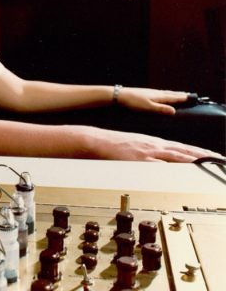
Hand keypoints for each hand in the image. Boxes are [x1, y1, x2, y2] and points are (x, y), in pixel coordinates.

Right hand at [86, 127, 218, 161]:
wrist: (98, 140)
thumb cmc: (115, 144)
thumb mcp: (138, 145)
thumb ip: (152, 152)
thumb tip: (164, 161)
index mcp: (156, 143)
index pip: (185, 148)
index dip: (202, 153)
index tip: (216, 157)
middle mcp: (156, 146)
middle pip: (186, 151)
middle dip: (205, 156)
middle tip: (222, 160)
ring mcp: (149, 152)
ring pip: (178, 156)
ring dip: (196, 160)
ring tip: (211, 164)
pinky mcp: (140, 159)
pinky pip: (160, 165)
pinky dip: (173, 168)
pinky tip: (183, 171)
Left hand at [116, 87, 187, 114]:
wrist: (119, 95)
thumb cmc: (133, 102)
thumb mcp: (148, 107)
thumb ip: (161, 109)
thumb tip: (174, 111)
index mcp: (158, 96)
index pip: (173, 97)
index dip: (182, 98)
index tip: (191, 97)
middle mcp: (155, 92)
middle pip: (170, 94)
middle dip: (179, 95)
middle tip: (188, 95)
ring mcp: (149, 92)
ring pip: (164, 93)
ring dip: (172, 94)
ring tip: (177, 95)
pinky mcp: (144, 93)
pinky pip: (158, 94)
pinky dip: (164, 95)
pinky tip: (160, 96)